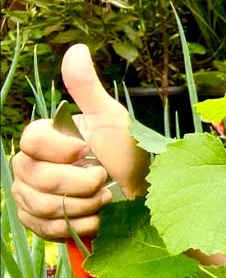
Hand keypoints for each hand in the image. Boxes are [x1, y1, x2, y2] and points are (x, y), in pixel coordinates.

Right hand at [11, 45, 149, 239]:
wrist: (143, 198)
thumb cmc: (130, 155)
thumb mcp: (112, 119)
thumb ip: (88, 89)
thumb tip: (76, 49)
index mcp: (46, 138)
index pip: (30, 140)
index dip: (59, 150)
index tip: (86, 151)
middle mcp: (31, 165)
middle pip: (35, 176)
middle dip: (78, 183)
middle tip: (103, 180)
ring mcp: (31, 195)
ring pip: (40, 204)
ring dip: (81, 205)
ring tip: (103, 198)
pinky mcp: (39, 222)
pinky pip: (45, 228)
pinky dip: (77, 226)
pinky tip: (96, 217)